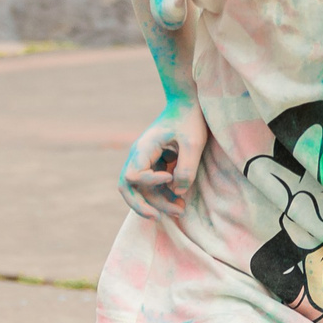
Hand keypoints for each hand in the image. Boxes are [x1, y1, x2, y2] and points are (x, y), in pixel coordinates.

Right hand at [118, 103, 206, 222]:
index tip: (171, 177)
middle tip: (157, 218)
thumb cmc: (189, 119)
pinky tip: (180, 202)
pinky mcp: (155, 165)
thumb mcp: (193, 143)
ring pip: (142, 190)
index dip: (149, 182)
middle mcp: (139, 157)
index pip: (134, 175)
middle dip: (142, 205)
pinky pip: (153, 186)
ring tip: (180, 211)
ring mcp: (145, 162)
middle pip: (128, 188)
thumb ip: (186, 168)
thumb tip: (177, 192)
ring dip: (158, 203)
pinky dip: (163, 196)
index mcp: (143, 148)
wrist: (188, 105)